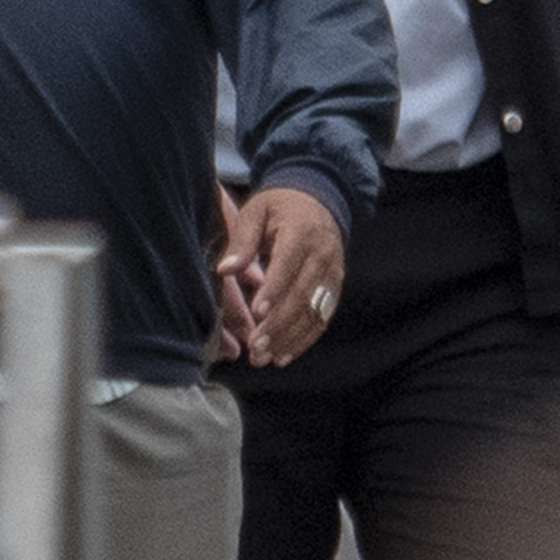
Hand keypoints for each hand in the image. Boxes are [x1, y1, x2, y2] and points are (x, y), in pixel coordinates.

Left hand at [219, 185, 344, 367]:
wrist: (318, 201)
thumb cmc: (278, 207)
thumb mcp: (256, 211)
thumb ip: (242, 240)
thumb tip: (225, 269)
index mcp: (301, 232)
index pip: (288, 265)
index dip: (274, 290)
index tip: (256, 313)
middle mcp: (323, 255)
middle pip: (302, 295)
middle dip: (279, 324)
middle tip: (256, 347)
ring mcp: (333, 274)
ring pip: (314, 312)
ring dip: (290, 338)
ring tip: (264, 358)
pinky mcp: (335, 288)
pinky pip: (322, 318)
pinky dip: (304, 340)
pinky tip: (283, 356)